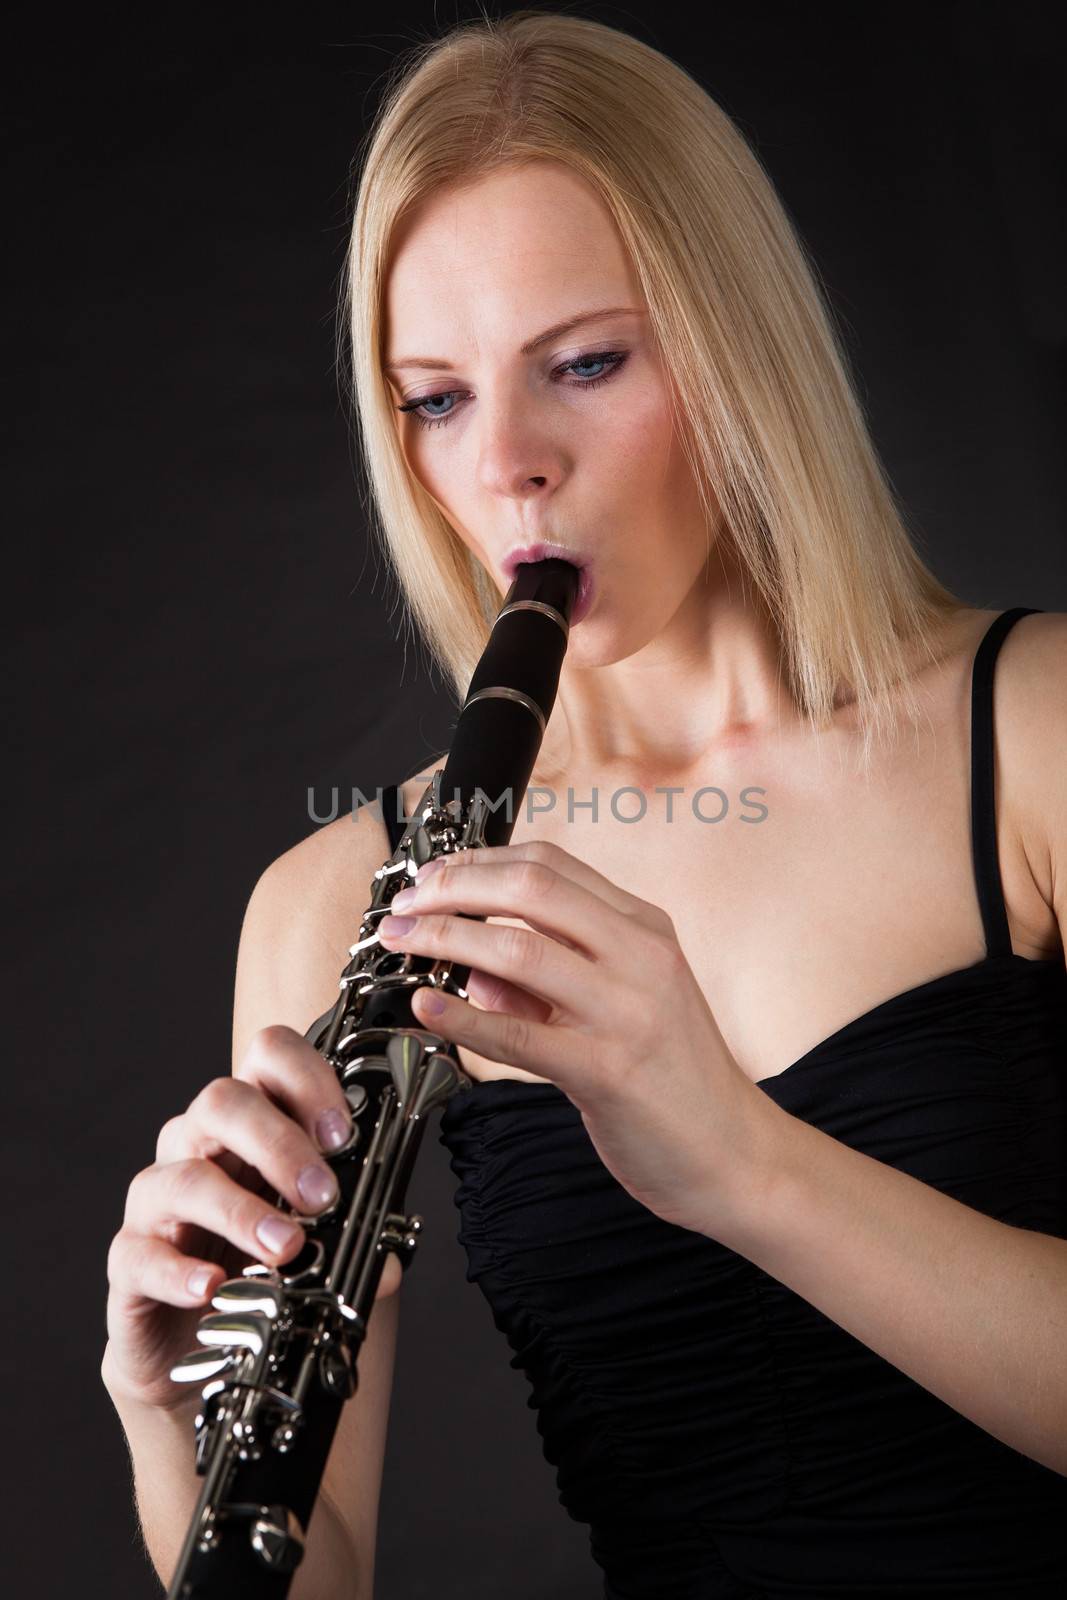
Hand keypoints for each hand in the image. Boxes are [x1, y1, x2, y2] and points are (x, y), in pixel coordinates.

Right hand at [102, 1025, 400, 1413]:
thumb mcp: (316, 1240)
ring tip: (285, 1248)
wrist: (197, 1340)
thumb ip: (352, 1236)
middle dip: (278, 1142)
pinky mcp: (129, 1258)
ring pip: (185, 1177)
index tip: (343, 1133)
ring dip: (241, 1211)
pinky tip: (213, 1285)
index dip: (305, 1078)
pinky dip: (179, 1270)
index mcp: (251, 1121)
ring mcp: (157, 1200)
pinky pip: (140, 1252)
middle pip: (222, 1101)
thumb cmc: (259, 1263)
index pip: (267, 1055)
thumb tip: (388, 1265)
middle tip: (321, 1194)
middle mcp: (197, 1144)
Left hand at [378, 841, 775, 1239]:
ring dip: (444, 940)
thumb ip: (546, 982)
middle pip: (530, 889)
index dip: (479, 862)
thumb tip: (472, 968)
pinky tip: (427, 1010)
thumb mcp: (619, 1006)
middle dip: (452, 889)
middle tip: (405, 905)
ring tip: (402, 944)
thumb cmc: (676, 1078)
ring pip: (518, 951)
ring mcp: (626, 1011)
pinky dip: (463, 1018)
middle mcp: (640, 957)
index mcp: (645, 929)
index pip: (551, 865)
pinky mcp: (607, 1070)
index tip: (434, 876)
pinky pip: (518, 1035)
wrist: (735, 1153)